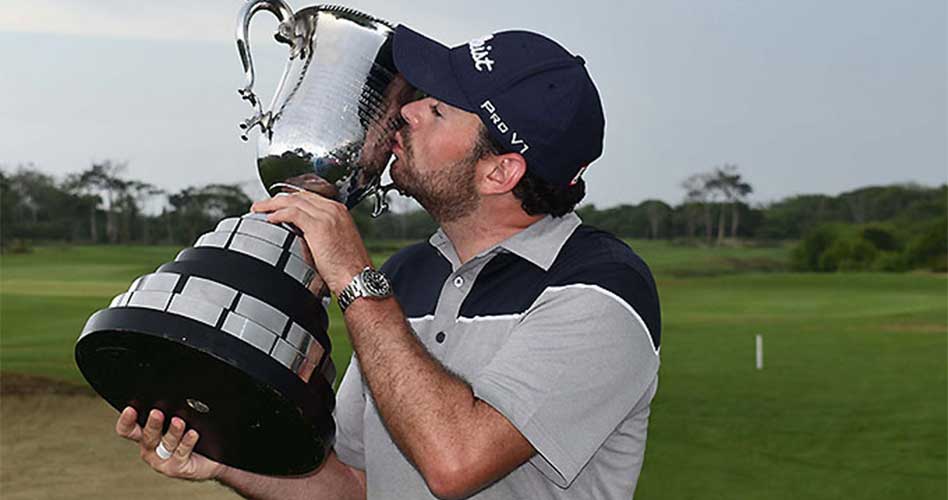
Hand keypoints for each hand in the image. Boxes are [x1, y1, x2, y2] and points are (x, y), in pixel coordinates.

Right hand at [115, 407, 225, 480]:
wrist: (209, 460)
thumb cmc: (190, 437)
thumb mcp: (178, 420)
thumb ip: (171, 409)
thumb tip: (175, 394)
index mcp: (145, 435)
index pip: (128, 429)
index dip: (126, 420)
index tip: (130, 409)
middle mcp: (150, 448)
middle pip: (147, 436)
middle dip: (152, 424)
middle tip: (157, 413)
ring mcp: (162, 460)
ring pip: (166, 444)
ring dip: (173, 432)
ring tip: (179, 421)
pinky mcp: (176, 468)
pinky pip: (181, 454)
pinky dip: (187, 442)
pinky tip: (193, 434)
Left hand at [251, 192, 371, 294]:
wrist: (357, 279)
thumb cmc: (349, 269)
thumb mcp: (338, 244)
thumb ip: (323, 236)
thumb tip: (305, 239)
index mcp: (340, 213)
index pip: (310, 198)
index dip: (290, 200)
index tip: (277, 205)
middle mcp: (334, 210)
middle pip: (300, 196)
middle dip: (278, 199)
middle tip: (263, 205)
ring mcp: (327, 216)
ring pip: (293, 201)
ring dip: (273, 204)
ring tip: (259, 209)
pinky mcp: (319, 226)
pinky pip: (293, 213)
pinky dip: (278, 214)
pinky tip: (270, 219)